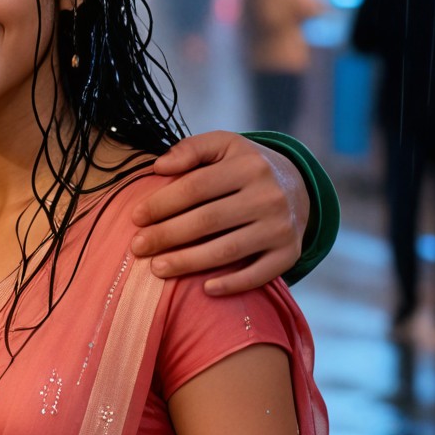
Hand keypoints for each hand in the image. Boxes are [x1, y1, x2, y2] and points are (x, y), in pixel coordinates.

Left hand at [130, 132, 306, 294]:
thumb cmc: (246, 166)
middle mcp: (268, 196)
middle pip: (207, 221)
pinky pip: (259, 275)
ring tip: (157, 268)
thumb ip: (191, 149)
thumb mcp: (224, 145)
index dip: (162, 203)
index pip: (196, 186)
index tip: (135, 217)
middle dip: (167, 236)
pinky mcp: (289, 253)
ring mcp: (281, 227)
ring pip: (227, 250)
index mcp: (248, 166)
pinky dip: (232, 284)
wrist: (298, 186)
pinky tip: (204, 289)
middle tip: (137, 247)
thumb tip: (159, 167)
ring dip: (188, 262)